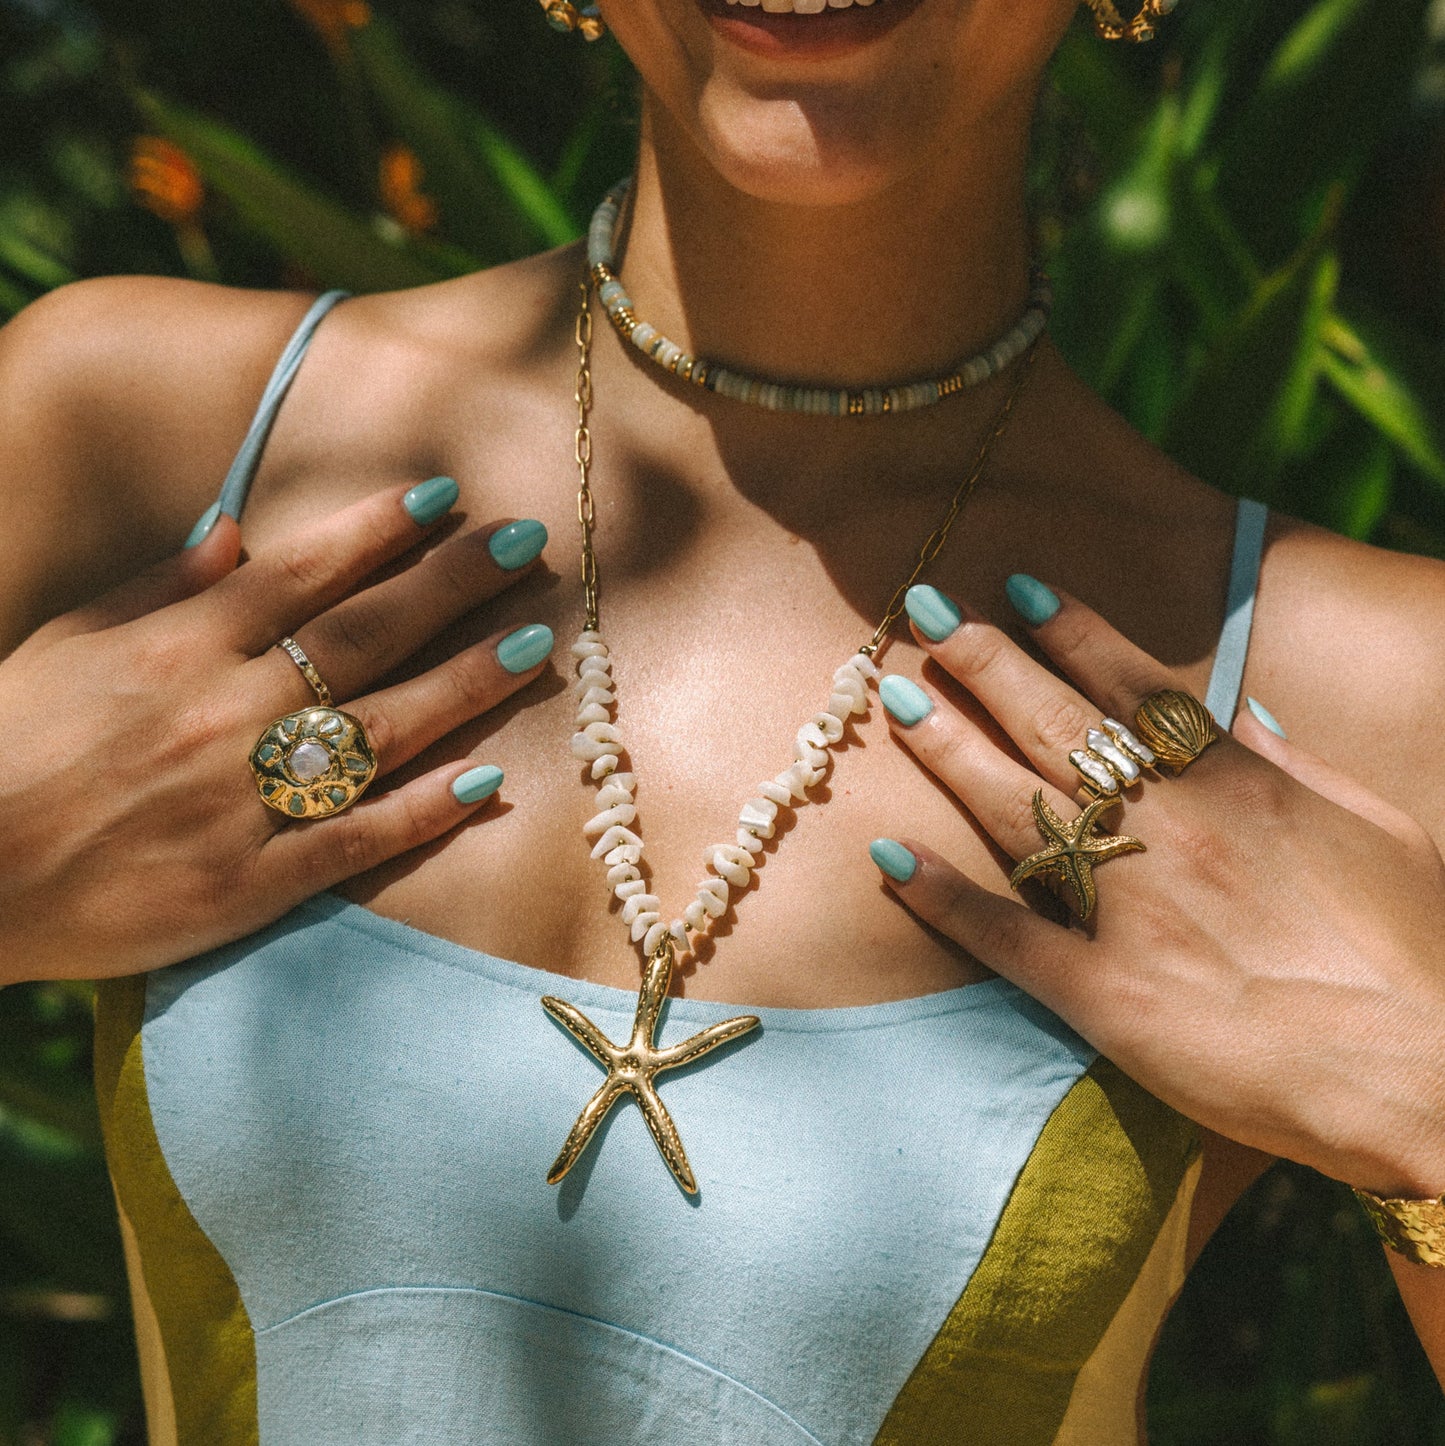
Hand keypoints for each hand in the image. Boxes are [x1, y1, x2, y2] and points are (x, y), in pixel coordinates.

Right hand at [0, 482, 551, 984]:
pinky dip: (423, 812)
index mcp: (176, 649)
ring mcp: (241, 801)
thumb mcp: (63, 646)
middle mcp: (222, 714)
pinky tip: (490, 782)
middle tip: (526, 543)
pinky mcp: (248, 885)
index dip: (379, 531)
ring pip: (379, 731)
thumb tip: (234, 529)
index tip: (445, 496)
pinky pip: (354, 843)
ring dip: (465, 683)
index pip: (301, 576)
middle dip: (450, 584)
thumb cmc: (2, 745)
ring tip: (537, 643)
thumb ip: (155, 587)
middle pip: (362, 637)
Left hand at [872, 581, 1444, 1198]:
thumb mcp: (1378, 830)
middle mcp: (1172, 833)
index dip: (1067, 632)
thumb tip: (1244, 712)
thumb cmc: (1419, 953)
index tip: (1015, 590)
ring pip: (1017, 808)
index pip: (1131, 688)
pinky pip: (1006, 935)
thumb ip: (1299, 765)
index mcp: (1238, 787)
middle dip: (984, 661)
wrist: (1433, 1084)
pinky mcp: (1105, 997)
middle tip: (923, 614)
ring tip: (894, 699)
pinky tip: (886, 857)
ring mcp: (1132, 912)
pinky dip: (942, 896)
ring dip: (948, 748)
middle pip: (1055, 728)